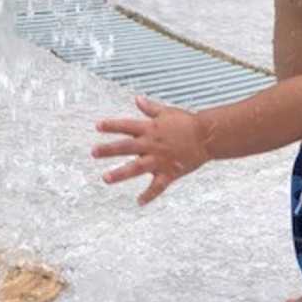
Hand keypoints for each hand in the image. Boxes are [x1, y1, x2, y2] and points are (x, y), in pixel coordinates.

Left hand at [93, 96, 209, 205]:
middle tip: (94, 152)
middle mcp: (151, 144)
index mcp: (150, 129)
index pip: (126, 126)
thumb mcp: (167, 112)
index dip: (111, 125)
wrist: (207, 137)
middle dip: (108, 150)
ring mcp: (159, 160)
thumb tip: (137, 99)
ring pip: (136, 168)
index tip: (97, 126)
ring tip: (105, 178)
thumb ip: (150, 108)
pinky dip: (148, 195)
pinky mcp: (169, 173)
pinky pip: (157, 187)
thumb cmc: (187, 123)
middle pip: (126, 147)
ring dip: (120, 173)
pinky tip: (139, 202)